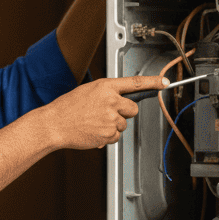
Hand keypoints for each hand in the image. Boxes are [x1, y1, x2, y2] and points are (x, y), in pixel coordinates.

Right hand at [44, 75, 169, 149]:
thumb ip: (106, 94)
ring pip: (123, 124)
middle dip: (124, 112)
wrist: (54, 124)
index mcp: (105, 87)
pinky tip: (93, 131)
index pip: (135, 83)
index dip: (152, 82)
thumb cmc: (68, 108)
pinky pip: (116, 136)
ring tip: (94, 122)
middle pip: (132, 109)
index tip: (164, 82)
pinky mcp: (109, 133)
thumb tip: (120, 101)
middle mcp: (111, 101)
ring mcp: (110, 118)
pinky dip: (107, 136)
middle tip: (107, 113)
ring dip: (112, 125)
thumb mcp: (88, 91)